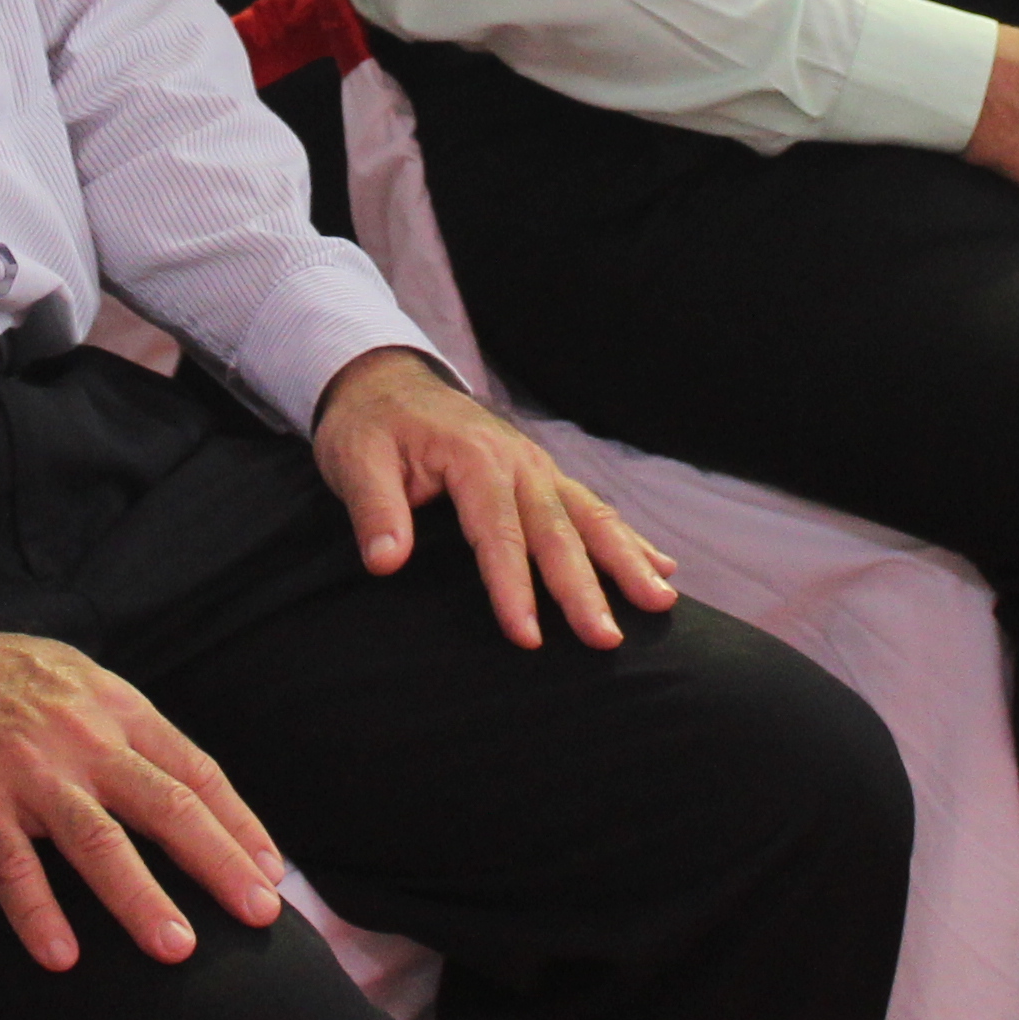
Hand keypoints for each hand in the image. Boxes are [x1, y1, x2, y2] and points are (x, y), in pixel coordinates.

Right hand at [0, 612, 287, 972]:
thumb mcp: (77, 680)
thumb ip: (127, 729)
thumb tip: (185, 787)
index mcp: (115, 707)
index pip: (194, 771)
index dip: (238, 825)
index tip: (272, 874)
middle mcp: (81, 738)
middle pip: (164, 805)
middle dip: (217, 862)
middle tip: (261, 914)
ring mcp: (25, 772)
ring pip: (96, 840)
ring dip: (140, 896)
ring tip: (177, 948)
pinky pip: (9, 865)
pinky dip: (36, 912)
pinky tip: (61, 957)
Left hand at [312, 348, 677, 650]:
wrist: (384, 380)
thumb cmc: (369, 426)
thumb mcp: (355, 459)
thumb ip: (374, 510)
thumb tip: (386, 563)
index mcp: (473, 457)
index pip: (498, 532)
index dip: (513, 587)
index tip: (529, 637)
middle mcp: (517, 460)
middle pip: (557, 530)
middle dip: (586, 587)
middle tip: (607, 639)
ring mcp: (536, 467)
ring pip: (590, 517)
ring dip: (626, 560)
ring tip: (661, 601)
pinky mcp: (543, 476)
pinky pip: (592, 508)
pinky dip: (628, 539)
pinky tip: (663, 566)